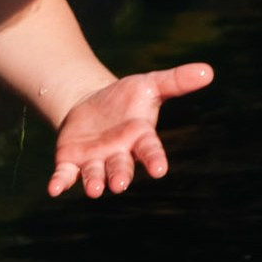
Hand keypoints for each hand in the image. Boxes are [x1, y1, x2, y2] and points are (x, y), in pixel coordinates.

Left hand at [48, 62, 212, 198]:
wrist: (90, 104)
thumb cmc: (125, 98)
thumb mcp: (149, 84)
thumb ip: (176, 81)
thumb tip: (208, 71)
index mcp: (139, 137)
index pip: (150, 150)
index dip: (154, 160)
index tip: (159, 170)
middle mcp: (119, 154)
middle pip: (121, 167)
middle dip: (120, 175)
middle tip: (120, 184)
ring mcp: (95, 160)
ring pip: (95, 174)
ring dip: (94, 182)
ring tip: (95, 190)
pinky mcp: (72, 161)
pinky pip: (66, 174)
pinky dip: (61, 182)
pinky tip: (53, 189)